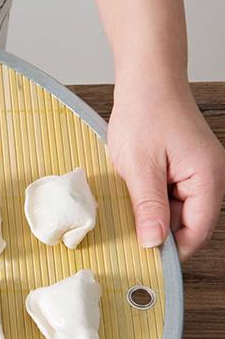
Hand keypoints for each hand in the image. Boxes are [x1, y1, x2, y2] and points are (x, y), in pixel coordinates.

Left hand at [108, 81, 224, 259]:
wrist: (147, 77)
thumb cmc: (145, 111)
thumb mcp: (139, 166)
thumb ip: (148, 208)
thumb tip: (154, 243)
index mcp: (208, 178)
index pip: (196, 233)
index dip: (171, 251)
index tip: (143, 261)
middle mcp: (211, 178)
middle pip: (188, 226)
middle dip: (159, 232)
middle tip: (127, 232)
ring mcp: (199, 174)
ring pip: (177, 214)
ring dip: (153, 215)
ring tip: (129, 200)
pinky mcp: (185, 170)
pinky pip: (171, 198)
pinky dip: (152, 200)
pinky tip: (134, 191)